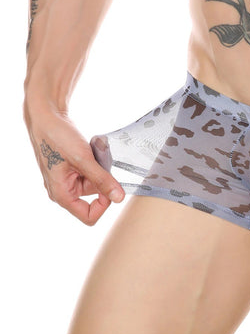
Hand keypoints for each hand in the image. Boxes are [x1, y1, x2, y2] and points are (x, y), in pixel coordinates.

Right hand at [24, 102, 124, 224]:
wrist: (46, 117)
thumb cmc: (58, 137)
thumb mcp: (83, 159)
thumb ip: (102, 180)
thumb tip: (119, 198)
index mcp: (62, 195)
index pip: (89, 216)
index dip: (103, 204)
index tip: (109, 185)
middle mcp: (65, 191)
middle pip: (95, 196)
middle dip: (102, 178)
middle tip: (97, 160)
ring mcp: (69, 180)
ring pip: (96, 181)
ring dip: (100, 167)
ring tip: (93, 152)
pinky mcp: (74, 170)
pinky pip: (93, 171)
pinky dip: (96, 162)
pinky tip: (90, 149)